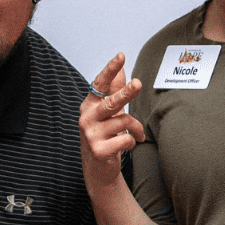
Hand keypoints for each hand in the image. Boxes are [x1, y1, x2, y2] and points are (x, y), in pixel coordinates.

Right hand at [78, 55, 147, 190]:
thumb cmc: (104, 135)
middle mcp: (87, 118)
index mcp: (89, 105)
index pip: (100, 83)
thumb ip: (113, 91)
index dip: (110, 70)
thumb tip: (122, 69)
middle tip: (138, 83)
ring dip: (136, 128)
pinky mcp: (99, 150)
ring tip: (137, 133)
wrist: (98, 168)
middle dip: (126, 92)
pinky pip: (126, 140)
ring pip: (124, 122)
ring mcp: (91, 134)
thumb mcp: (108, 112)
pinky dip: (132, 141)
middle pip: (111, 102)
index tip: (120, 56)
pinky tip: (128, 145)